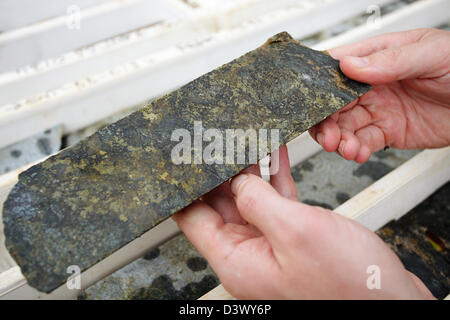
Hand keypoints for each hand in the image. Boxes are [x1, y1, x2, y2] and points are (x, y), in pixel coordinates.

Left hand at [173, 146, 433, 298]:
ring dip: (250, 171)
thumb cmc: (350, 286)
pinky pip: (275, 203)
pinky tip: (275, 157)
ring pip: (249, 200)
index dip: (187, 186)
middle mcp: (249, 255)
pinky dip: (274, 180)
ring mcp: (271, 247)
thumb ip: (258, 201)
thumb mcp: (297, 232)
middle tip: (222, 140)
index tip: (187, 159)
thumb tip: (238, 180)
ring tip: (248, 140)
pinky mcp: (293, 240)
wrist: (391, 302)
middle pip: (220, 206)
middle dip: (221, 171)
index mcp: (238, 260)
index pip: (193, 218)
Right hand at [309, 28, 449, 162]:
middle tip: (328, 136)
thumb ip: (391, 60)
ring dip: (339, 139)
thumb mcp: (431, 54)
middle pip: (334, 103)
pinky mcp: (388, 132)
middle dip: (325, 121)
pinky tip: (358, 152)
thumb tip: (351, 65)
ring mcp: (378, 109)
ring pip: (345, 126)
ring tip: (346, 148)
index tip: (313, 101)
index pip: (337, 68)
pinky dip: (357, 150)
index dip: (320, 85)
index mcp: (377, 57)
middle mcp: (372, 85)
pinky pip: (364, 142)